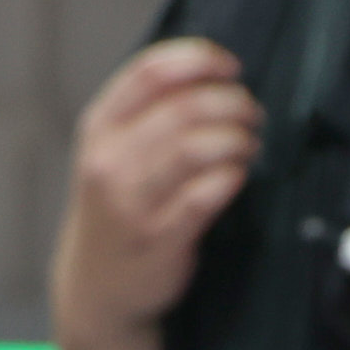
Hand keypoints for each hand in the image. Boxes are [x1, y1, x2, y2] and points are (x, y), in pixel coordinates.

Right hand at [54, 39, 265, 349]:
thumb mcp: (112, 153)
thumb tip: (210, 75)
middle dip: (231, 103)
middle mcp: (110, 160)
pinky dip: (231, 177)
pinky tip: (238, 175)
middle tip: (251, 113)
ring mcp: (131, 202)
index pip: (150, 72)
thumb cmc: (116, 211)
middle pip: (183, 108)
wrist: (97, 288)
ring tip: (249, 144)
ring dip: (236, 139)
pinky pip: (205, 195)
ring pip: (196, 148)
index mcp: (99, 127)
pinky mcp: (159, 238)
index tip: (232, 67)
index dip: (200, 60)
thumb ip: (147, 113)